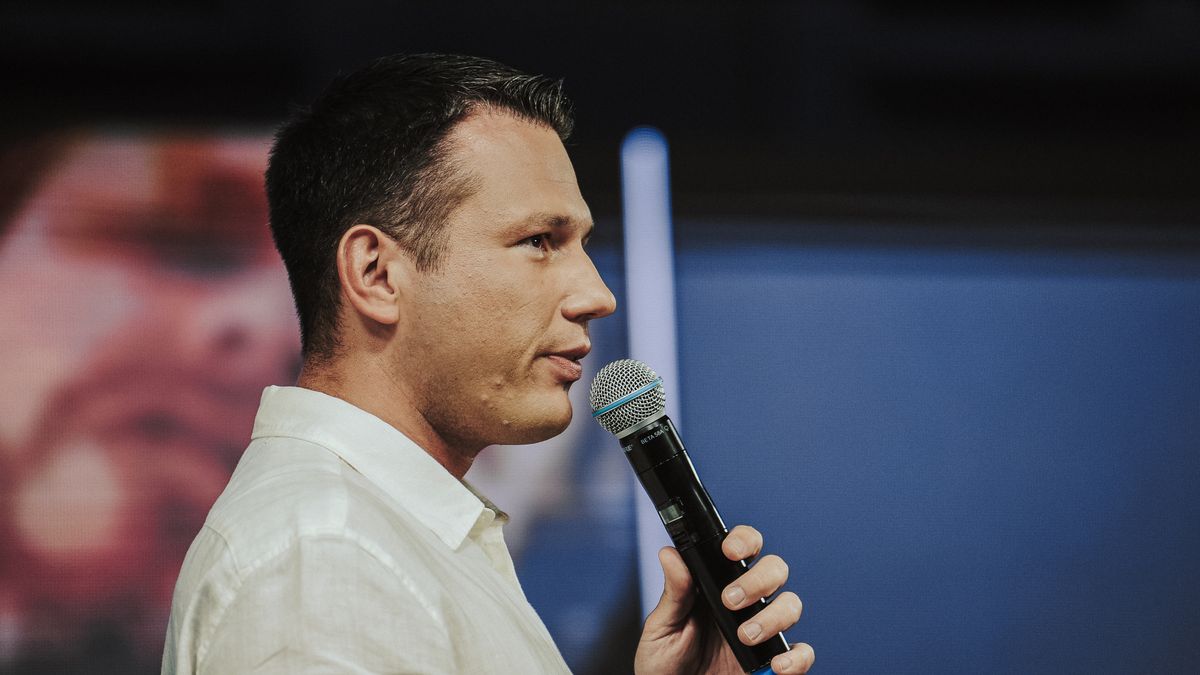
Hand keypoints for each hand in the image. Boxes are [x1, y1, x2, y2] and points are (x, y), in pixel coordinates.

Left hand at [633, 525, 813, 673]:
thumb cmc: (666, 663)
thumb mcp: (662, 627)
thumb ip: (673, 594)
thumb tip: (671, 555)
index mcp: (718, 586)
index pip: (743, 549)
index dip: (744, 540)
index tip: (729, 550)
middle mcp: (746, 603)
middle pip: (774, 569)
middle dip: (759, 579)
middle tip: (731, 599)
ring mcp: (763, 631)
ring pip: (791, 604)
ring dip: (773, 616)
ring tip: (745, 635)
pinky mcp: (773, 662)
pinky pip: (802, 653)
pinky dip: (797, 657)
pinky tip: (776, 664)